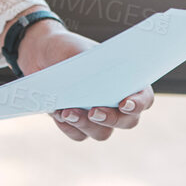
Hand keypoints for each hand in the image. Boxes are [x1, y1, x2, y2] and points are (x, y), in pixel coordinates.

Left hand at [12, 16, 155, 141]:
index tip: (123, 103)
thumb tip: (94, 85)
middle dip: (111, 119)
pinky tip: (58, 112)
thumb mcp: (79, 51)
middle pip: (127, 122)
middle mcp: (116, 103)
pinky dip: (69, 127)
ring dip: (86, 125)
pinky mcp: (78, 125)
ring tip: (67, 112)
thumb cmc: (68, 49)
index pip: (144, 98)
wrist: (41, 56)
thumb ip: (91, 67)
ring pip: (102, 133)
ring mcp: (99, 116)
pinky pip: (79, 135)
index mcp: (127, 81)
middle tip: (94, 112)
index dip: (138, 104)